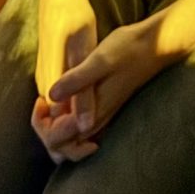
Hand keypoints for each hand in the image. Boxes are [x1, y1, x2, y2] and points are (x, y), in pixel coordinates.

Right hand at [32, 0, 97, 133]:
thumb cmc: (73, 16)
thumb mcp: (84, 53)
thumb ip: (83, 91)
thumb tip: (84, 126)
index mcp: (51, 84)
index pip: (54, 131)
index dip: (71, 143)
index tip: (93, 144)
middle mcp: (43, 83)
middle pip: (50, 128)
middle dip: (69, 142)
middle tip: (95, 142)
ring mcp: (44, 75)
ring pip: (54, 115)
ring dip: (71, 127)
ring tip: (96, 131)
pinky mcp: (50, 68)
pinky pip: (57, 101)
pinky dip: (70, 112)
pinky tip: (89, 109)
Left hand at [37, 13, 167, 160]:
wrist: (153, 46)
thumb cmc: (127, 51)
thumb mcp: (99, 61)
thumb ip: (77, 80)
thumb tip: (50, 96)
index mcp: (92, 116)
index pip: (56, 142)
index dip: (41, 126)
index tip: (41, 101)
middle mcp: (95, 123)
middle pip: (60, 147)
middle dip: (44, 130)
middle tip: (41, 102)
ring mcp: (100, 117)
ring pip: (68, 140)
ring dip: (53, 126)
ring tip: (47, 100)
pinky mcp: (102, 109)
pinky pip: (77, 128)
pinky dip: (63, 120)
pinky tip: (60, 97)